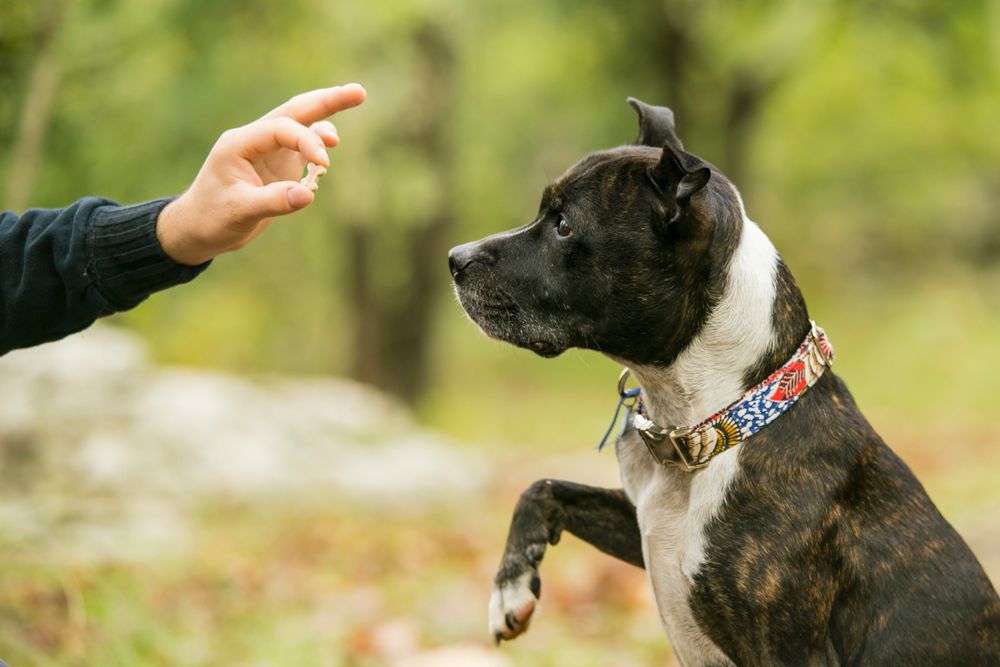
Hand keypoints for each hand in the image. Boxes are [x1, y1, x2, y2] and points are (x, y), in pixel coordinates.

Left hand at [156, 83, 365, 264]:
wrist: (197, 229)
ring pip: (301, 126)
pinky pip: (302, 148)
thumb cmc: (212, 219)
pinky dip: (318, 148)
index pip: (281, 129)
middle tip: (359, 92)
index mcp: (239, 143)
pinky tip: (326, 160)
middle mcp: (254, 140)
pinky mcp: (276, 165)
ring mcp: (266, 151)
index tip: (324, 166)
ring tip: (346, 122)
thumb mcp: (240, 212)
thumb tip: (308, 194)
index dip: (307, 141)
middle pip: (295, 111)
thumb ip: (274, 201)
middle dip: (327, 101)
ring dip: (325, 121)